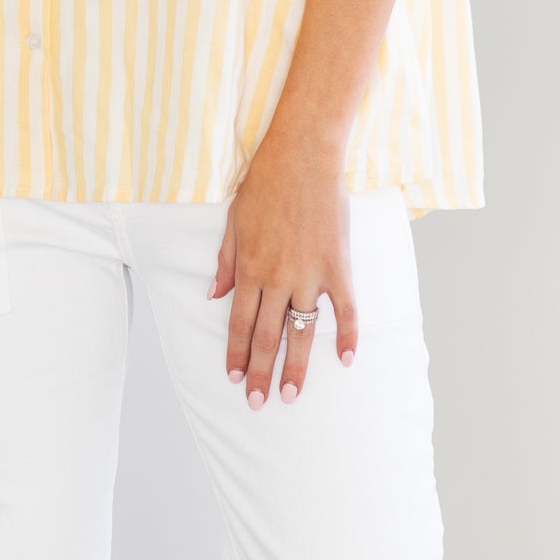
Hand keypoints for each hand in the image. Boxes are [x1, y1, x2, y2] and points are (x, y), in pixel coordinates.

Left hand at [209, 130, 358, 406]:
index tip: (235, 380)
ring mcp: (310, 274)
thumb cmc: (264, 185)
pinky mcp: (338, 266)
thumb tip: (213, 296)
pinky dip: (346, 335)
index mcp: (249, 269)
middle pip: (267, 336)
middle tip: (259, 403)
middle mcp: (278, 278)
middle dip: (261, 373)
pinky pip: (345, 308)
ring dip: (295, 366)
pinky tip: (345, 360)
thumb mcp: (232, 223)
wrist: (303, 157)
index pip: (240, 324)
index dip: (237, 355)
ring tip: (291, 395)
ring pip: (302, 330)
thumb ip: (225, 263)